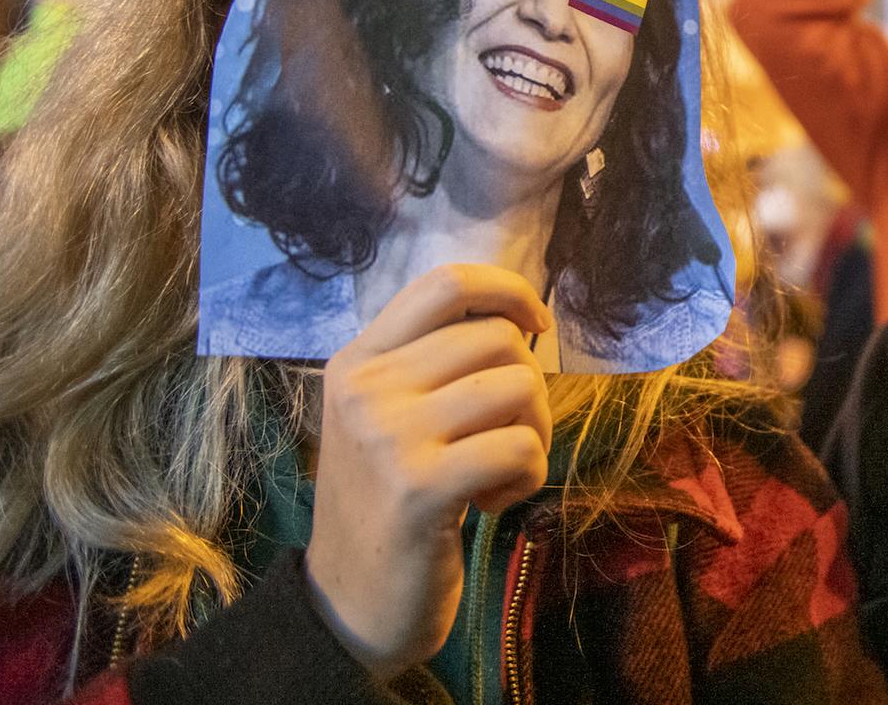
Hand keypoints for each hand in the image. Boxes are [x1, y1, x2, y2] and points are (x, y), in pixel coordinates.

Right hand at [306, 265, 554, 681]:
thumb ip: (434, 365)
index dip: (510, 292)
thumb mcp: (390, 418)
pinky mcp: (420, 487)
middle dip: (530, 388)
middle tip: (507, 439)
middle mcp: (366, 388)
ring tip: (496, 473)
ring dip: (534, 435)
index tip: (539, 326)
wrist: (348, 603)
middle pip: (499, 339)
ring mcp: (388, 436)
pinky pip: (521, 448)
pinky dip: (528, 477)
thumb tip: (521, 318)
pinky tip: (492, 504)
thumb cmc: (386, 505)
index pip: (446, 284)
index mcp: (358, 360)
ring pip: (520, 388)